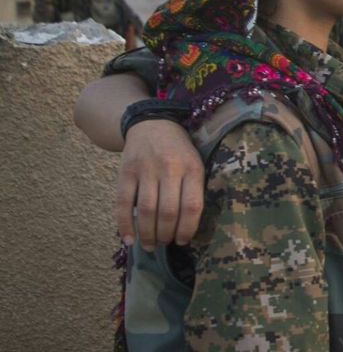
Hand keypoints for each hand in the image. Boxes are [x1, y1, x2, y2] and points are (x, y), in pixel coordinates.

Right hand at [113, 120, 203, 250]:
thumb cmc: (179, 151)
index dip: (187, 229)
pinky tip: (129, 238)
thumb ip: (193, 190)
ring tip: (150, 245)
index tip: (183, 241)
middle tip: (164, 243)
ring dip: (147, 233)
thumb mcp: (195, 164)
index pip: (192, 206)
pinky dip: (124, 224)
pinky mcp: (126, 172)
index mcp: (192, 168)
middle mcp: (169, 168)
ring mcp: (145, 170)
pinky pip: (122, 203)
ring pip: (145, 210)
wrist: (152, 123)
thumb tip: (188, 228)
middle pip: (167, 211)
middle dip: (166, 234)